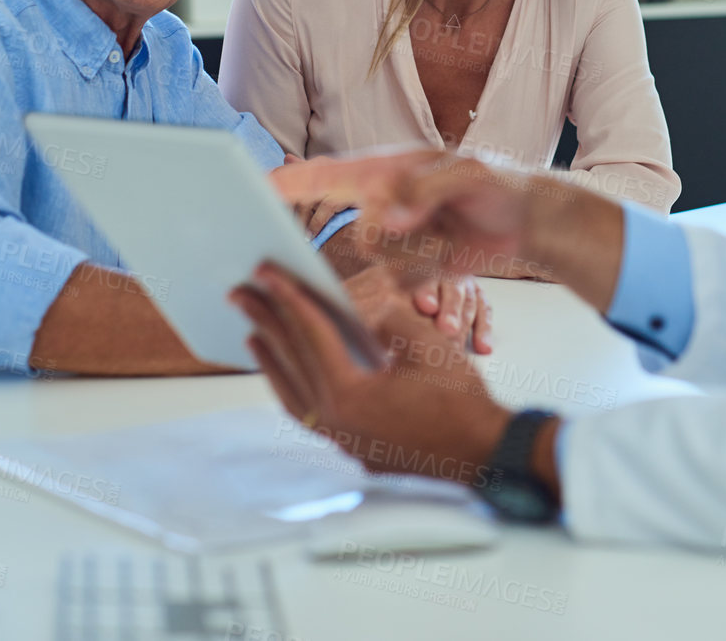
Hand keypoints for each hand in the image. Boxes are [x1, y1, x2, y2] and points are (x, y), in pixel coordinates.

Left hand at [232, 261, 510, 483]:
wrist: (484, 453)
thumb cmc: (461, 402)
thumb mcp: (427, 344)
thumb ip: (386, 321)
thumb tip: (360, 314)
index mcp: (349, 394)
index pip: (310, 334)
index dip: (289, 296)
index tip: (268, 273)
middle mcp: (335, 421)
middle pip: (292, 361)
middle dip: (266, 321)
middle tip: (242, 292)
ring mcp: (340, 439)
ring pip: (291, 392)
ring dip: (271, 358)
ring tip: (252, 330)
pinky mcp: (351, 447)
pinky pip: (308, 413)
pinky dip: (292, 388)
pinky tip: (286, 374)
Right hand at [271, 151, 544, 280]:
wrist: (527, 222)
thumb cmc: (497, 184)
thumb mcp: (467, 175)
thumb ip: (422, 192)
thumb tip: (381, 221)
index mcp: (383, 172)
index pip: (322, 176)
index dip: (282, 185)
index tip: (246, 192)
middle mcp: (380, 206)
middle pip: (358, 235)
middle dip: (397, 240)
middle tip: (430, 226)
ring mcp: (394, 240)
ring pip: (383, 266)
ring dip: (424, 258)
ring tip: (454, 236)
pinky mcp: (409, 268)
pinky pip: (403, 285)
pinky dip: (433, 276)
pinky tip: (456, 256)